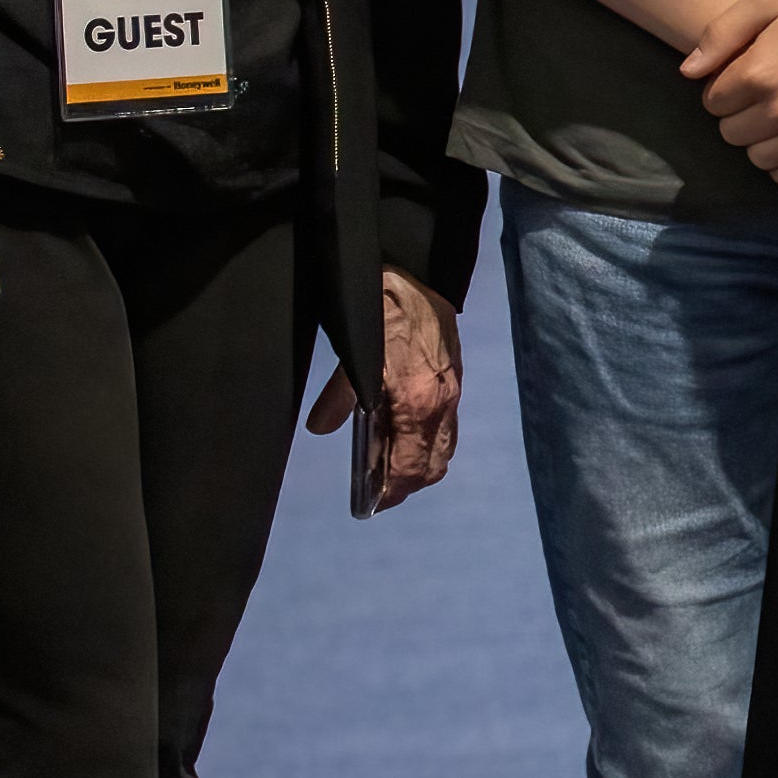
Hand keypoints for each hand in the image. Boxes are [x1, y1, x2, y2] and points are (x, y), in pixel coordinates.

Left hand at [303, 269, 465, 508]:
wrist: (422, 274)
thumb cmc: (384, 312)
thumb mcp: (355, 353)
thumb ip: (340, 396)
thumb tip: (321, 428)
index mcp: (415, 403)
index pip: (409, 467)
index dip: (393, 492)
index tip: (374, 504)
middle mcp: (441, 406)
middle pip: (433, 468)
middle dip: (409, 485)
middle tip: (381, 490)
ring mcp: (454, 395)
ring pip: (445, 451)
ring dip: (423, 466)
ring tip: (393, 466)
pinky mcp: (456, 382)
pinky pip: (449, 429)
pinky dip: (431, 444)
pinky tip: (408, 435)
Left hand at [685, 0, 777, 190]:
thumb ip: (720, 32)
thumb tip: (688, 72)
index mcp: (759, 71)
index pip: (713, 102)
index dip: (723, 89)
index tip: (744, 77)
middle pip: (731, 134)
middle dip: (739, 115)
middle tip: (763, 96)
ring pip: (758, 159)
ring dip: (761, 141)